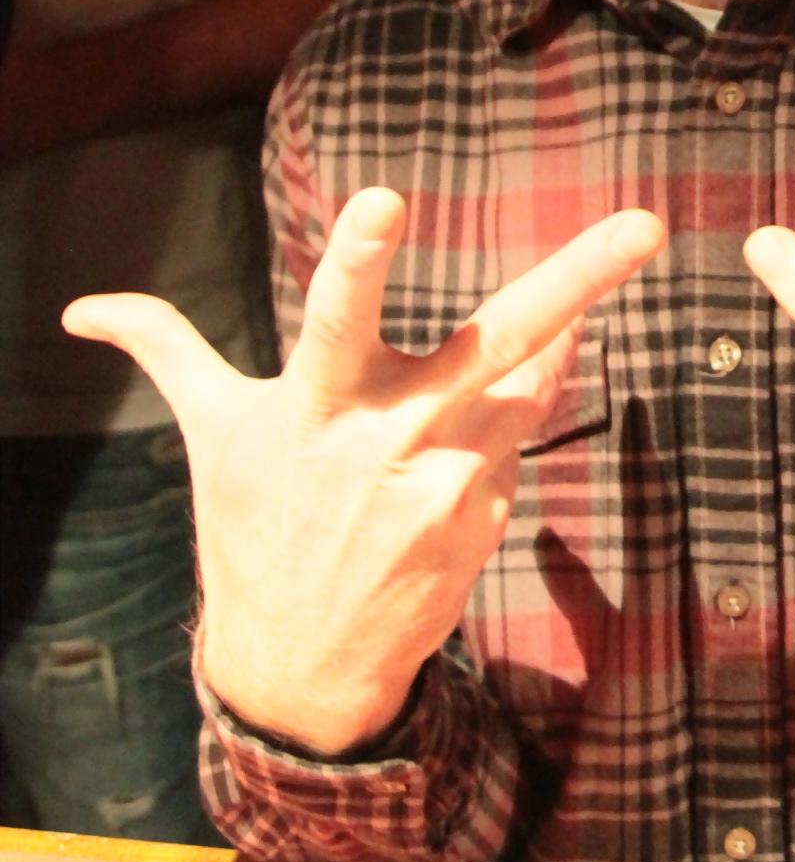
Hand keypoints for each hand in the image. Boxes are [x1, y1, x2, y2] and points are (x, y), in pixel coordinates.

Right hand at [63, 189, 664, 753]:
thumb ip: (166, 349)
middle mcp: (393, 439)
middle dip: (576, 282)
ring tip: (612, 256)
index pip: (336, 317)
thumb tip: (82, 309)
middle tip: (644, 226)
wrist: (303, 663)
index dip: (360, 258)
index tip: (387, 197)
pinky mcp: (488, 515)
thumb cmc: (254, 525)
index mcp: (317, 405)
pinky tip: (490, 407)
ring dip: (559, 333)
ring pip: (528, 381)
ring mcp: (453, 482)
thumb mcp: (210, 434)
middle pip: (495, 343)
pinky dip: (510, 408)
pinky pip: (517, 434)